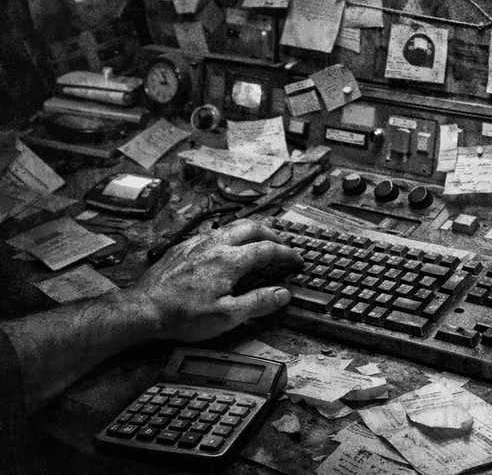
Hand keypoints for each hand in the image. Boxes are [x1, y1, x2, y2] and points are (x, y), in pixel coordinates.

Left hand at [126, 221, 302, 341]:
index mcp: (230, 261)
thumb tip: (283, 294)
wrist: (143, 310)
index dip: (286, 254)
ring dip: (250, 230)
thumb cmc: (183, 316)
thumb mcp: (228, 316)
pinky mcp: (181, 248)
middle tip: (281, 244)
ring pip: (230, 226)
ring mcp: (196, 244)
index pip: (268, 250)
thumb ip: (259, 302)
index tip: (297, 260)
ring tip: (257, 240)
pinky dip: (227, 235)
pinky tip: (224, 246)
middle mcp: (215, 245)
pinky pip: (211, 233)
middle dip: (271, 233)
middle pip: (251, 227)